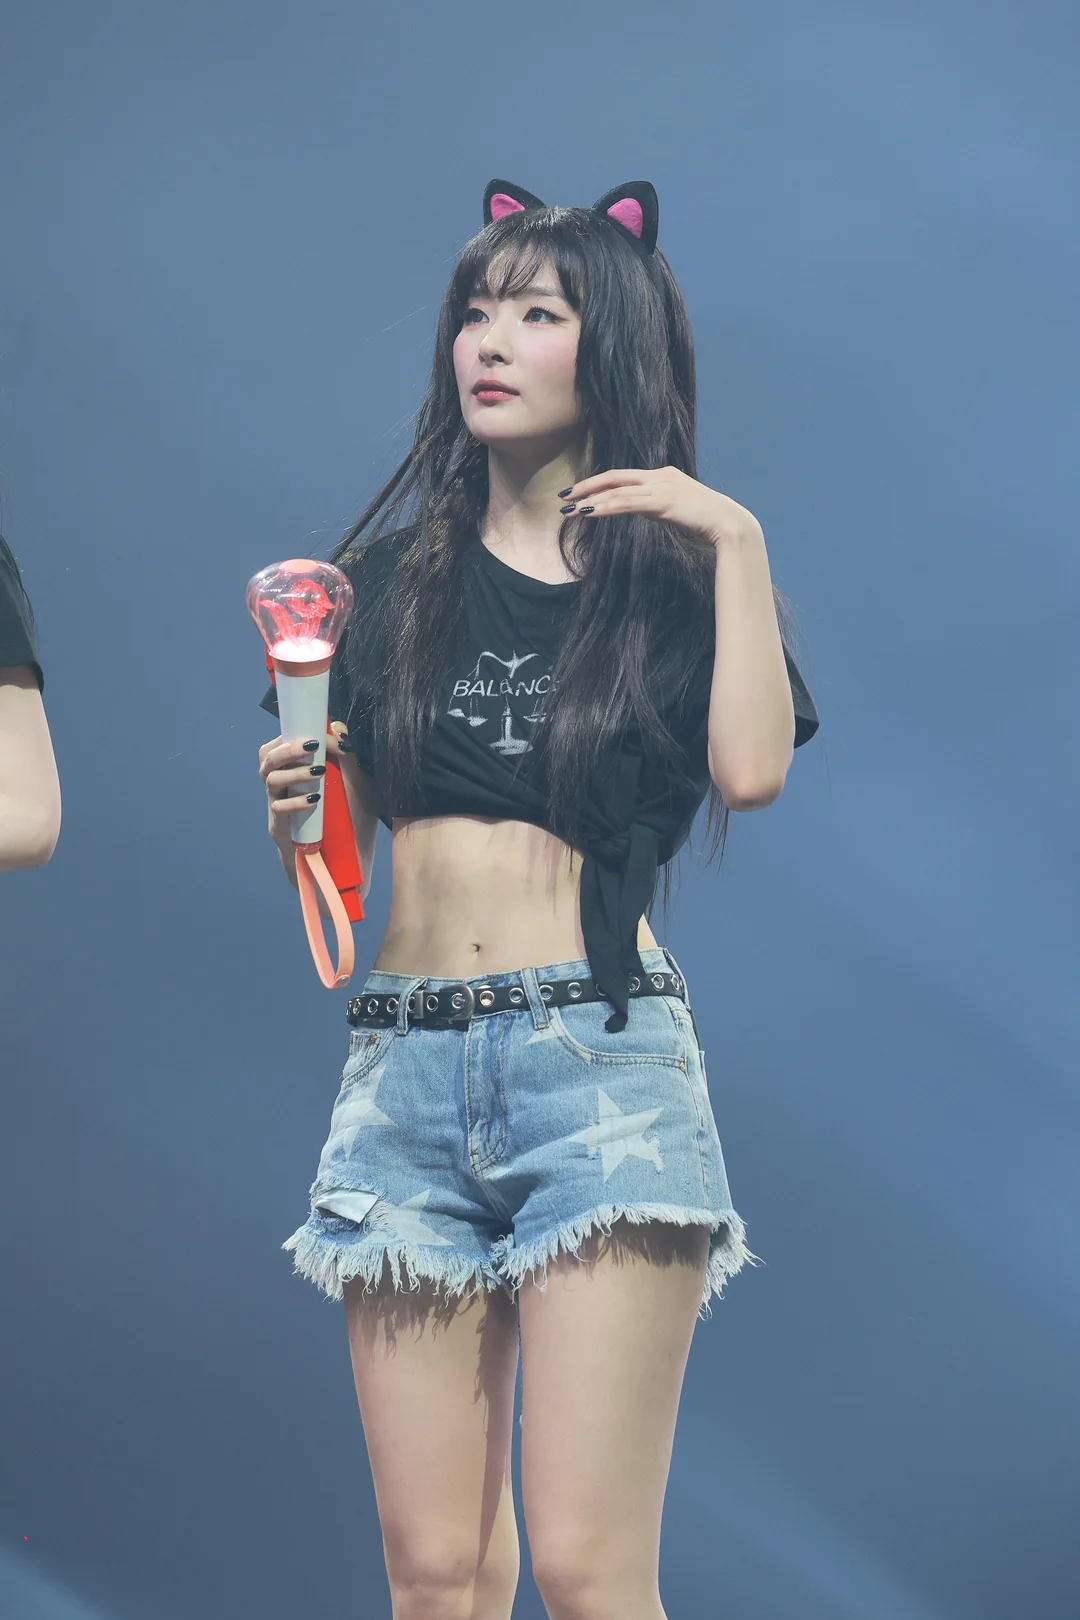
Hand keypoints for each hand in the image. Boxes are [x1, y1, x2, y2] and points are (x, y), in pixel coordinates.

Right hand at [258, 723, 349, 848]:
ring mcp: (277, 802)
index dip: (297, 735)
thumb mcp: (350, 779)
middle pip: (267, 757)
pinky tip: (314, 800)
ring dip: (295, 773)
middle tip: (313, 746)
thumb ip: (344, 754)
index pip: (281, 741)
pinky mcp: (279, 824)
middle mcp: (278, 781)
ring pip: (271, 779)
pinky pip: (279, 808)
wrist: (340, 855)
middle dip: (289, 748)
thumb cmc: (342, 813)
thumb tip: (339, 729)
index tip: (322, 738)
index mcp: (290, 766)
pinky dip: (296, 802)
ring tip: (319, 772)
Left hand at [559, 466, 760, 547]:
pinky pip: (627, 503)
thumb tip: (635, 508)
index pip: (623, 475)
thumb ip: (654, 504)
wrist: (727, 523)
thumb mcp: (673, 508)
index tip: (579, 493)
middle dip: (587, 486)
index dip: (599, 483)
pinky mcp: (662, 501)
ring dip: (592, 500)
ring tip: (571, 510)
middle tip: (565, 497)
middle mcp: (659, 475)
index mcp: (662, 475)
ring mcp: (661, 486)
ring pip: (618, 490)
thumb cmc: (704, 520)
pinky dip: (606, 507)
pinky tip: (590, 512)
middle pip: (615, 477)